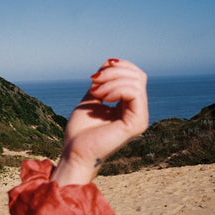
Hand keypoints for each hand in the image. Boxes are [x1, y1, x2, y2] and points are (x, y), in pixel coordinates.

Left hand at [51, 59, 148, 184]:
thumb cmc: (81, 130)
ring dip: (112, 80)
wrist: (74, 152)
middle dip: (113, 72)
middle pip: (138, 75)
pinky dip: (116, 89)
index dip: (117, 67)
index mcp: (129, 106)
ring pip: (136, 82)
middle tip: (93, 82)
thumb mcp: (93, 97)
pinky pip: (134, 93)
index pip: (134, 75)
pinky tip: (103, 97)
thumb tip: (111, 62)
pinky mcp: (137, 123)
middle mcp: (138, 112)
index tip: (94, 76)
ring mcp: (140, 118)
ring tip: (95, 92)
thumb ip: (104, 81)